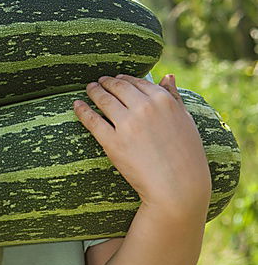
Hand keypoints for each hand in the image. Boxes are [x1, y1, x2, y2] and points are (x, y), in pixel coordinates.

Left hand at [73, 74, 211, 218]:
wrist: (179, 188)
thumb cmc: (187, 156)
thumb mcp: (186, 121)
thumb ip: (175, 96)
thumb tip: (168, 76)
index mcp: (163, 100)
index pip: (136, 82)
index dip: (124, 79)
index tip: (116, 79)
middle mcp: (144, 108)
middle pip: (118, 87)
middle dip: (106, 82)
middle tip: (98, 82)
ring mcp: (127, 124)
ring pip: (104, 99)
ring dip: (94, 91)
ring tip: (89, 89)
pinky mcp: (113, 142)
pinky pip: (92, 120)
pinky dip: (82, 110)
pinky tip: (77, 105)